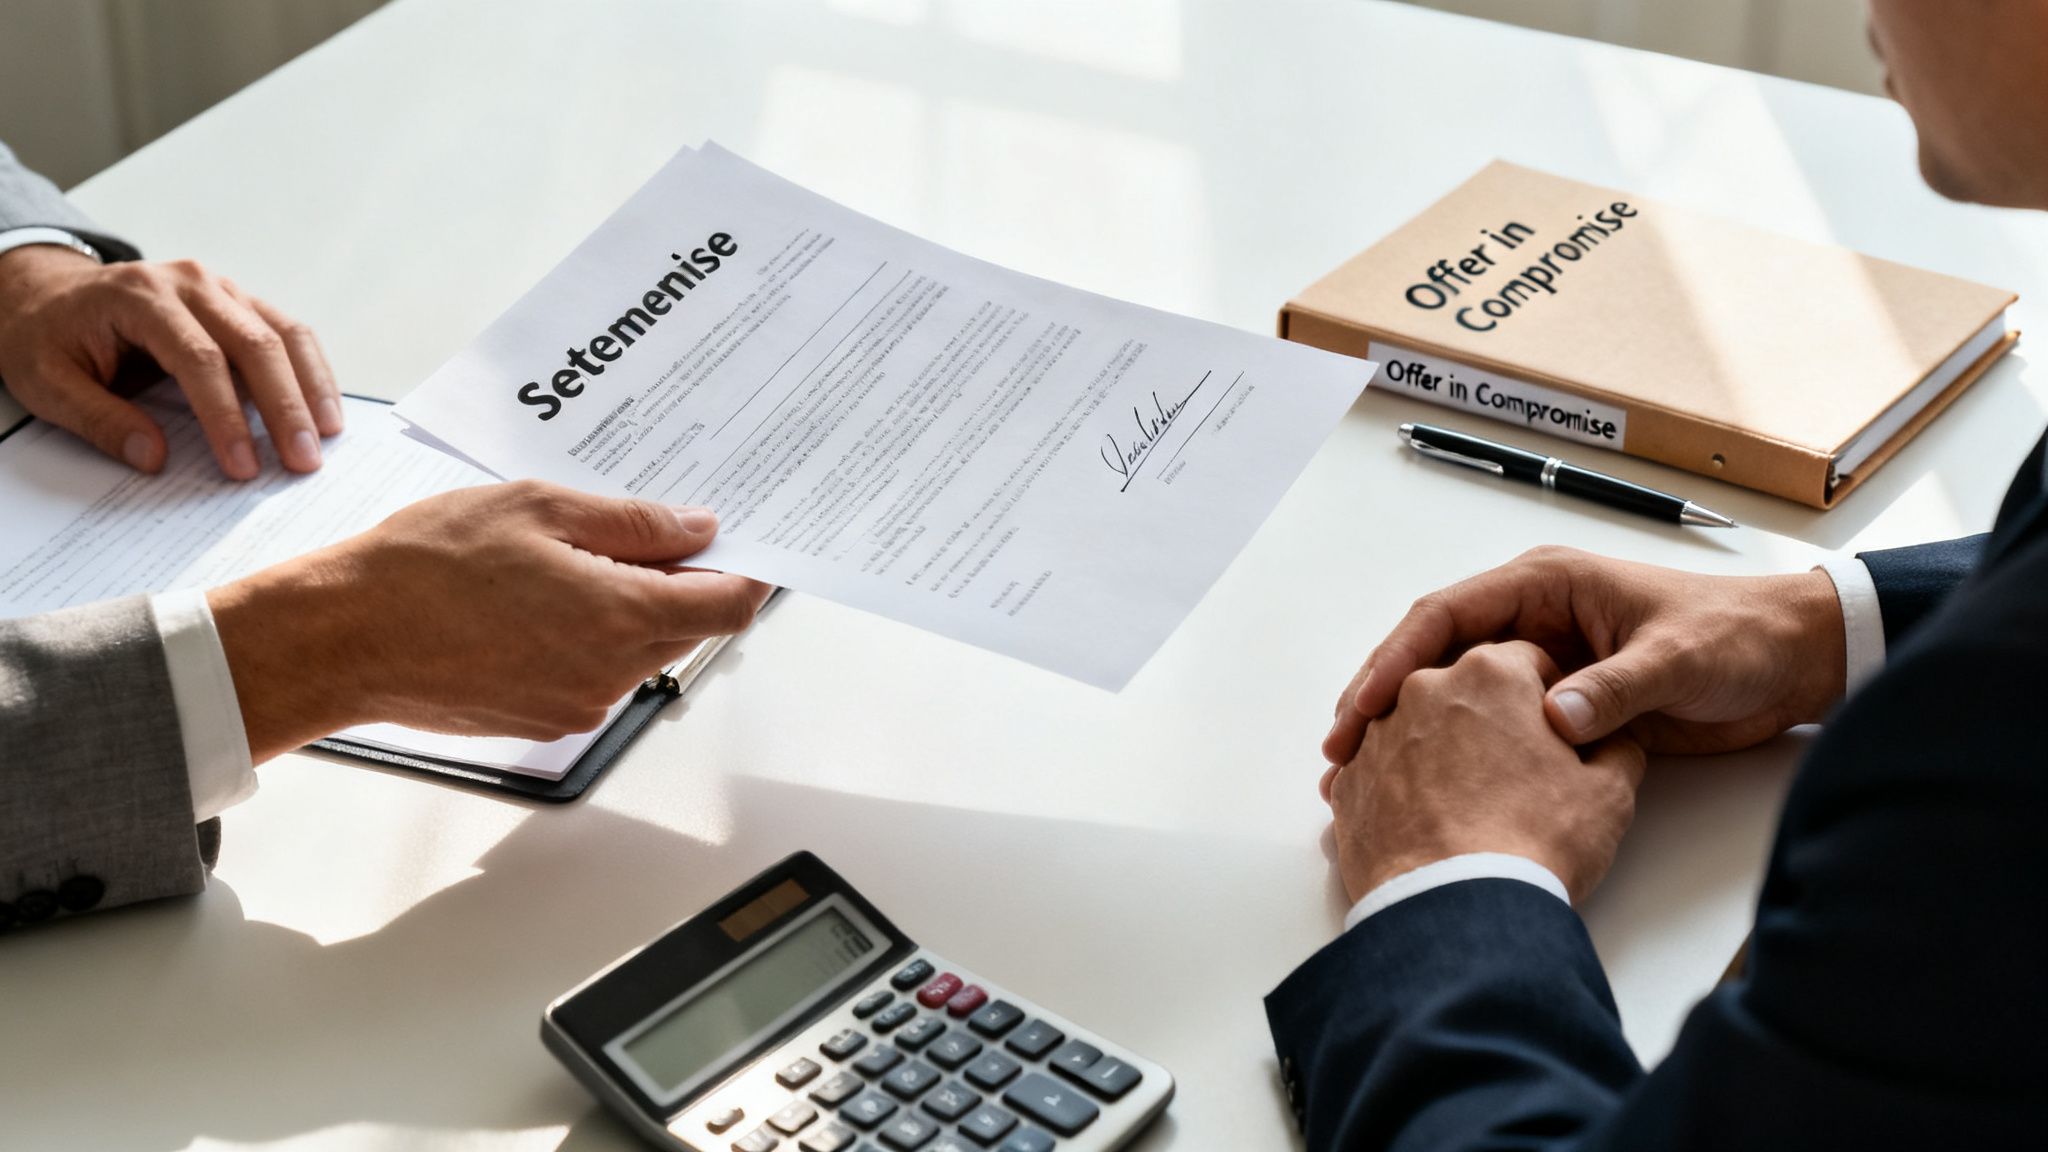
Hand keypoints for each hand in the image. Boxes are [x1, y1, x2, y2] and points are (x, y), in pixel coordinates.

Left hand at [0, 244, 340, 478]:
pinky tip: (323, 408)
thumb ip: (98, 420)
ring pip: (284, 334)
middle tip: (302, 460)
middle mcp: (190, 283)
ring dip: (311, 388)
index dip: (224, 415)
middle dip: (284, 407)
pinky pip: (288, 332)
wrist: (49, 294)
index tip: (242, 466)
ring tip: (325, 437)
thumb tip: (154, 457)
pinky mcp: (239, 303)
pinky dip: (311, 371)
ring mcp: (221, 289)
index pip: (197, 358)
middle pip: (255, 343)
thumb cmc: (48, 336)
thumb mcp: (47, 383)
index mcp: (140, 297)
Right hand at [208, 481, 773, 760]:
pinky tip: (544, 599)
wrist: (343, 637)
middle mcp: (608, 672)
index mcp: (618, 615)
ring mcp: (577, 703)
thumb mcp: (537, 509)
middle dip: (685, 581)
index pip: (726, 607)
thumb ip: (631, 523)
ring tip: (575, 557)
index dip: (746, 573)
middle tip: (653, 531)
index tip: (745, 547)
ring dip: (632, 608)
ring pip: (641, 652)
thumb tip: (697, 529)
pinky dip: (592, 637)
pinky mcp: (544, 720)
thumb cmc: (424, 567)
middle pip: (687, 628)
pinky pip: (596, 674)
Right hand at [1322, 546, 1846, 780]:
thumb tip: (1553, 719)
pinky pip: (1488, 726)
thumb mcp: (1677, 657)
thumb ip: (1615, 687)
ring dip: (1405, 729)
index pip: (1447, 615)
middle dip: (1379, 699)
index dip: (1396, 660)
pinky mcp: (1559, 704)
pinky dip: (1449, 752)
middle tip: (1339, 750)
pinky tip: (1419, 784)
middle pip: (1431, 655)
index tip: (1363, 706)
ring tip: (1358, 774)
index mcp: (1547, 585)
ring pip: (1450, 693)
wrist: (1795, 662)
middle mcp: (1532, 620)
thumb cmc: (1738, 636)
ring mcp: (1541, 663)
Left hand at [1326, 640, 1645, 903]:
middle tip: (1514, 773)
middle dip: (1490, 720)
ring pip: (1419, 728)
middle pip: (1465, 689)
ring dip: (1443, 752)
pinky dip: (1404, 788)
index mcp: (1491, 672)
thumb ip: (1615, 747)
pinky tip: (1431, 824)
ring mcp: (1377, 735)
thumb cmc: (1534, 843)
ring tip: (1471, 805)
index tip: (1555, 734)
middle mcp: (1422, 688)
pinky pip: (1382, 771)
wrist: (1456, 911)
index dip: (1549, 698)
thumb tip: (1609, 741)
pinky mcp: (1347, 783)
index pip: (1528, 661)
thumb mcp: (1609, 791)